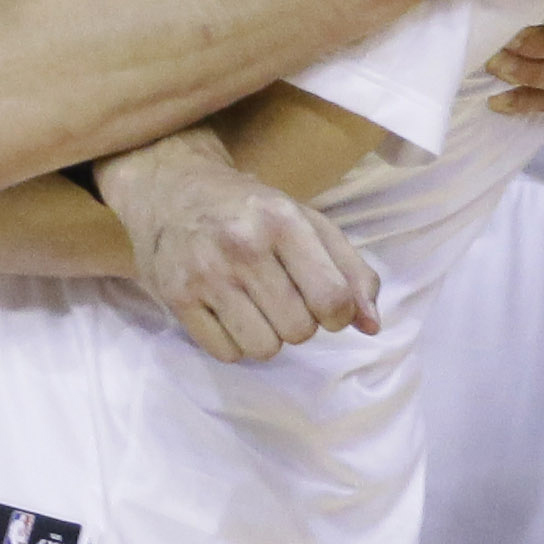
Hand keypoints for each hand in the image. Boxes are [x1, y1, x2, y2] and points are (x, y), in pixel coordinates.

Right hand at [95, 128, 381, 361]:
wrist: (172, 189)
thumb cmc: (251, 209)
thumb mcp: (308, 222)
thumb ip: (351, 271)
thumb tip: (372, 326)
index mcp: (284, 220)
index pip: (332, 299)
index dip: (338, 314)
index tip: (326, 304)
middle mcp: (244, 245)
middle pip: (299, 329)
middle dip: (301, 323)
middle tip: (284, 299)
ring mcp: (206, 273)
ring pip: (264, 348)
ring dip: (268, 337)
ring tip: (257, 308)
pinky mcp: (177, 297)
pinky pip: (227, 354)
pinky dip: (235, 343)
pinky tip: (229, 313)